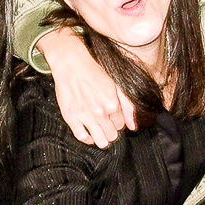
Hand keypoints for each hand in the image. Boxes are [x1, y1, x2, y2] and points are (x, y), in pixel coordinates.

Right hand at [39, 28, 133, 146]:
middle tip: (106, 126)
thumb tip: (133, 126)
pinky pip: (81, 136)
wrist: (71, 65)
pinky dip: (87, 139)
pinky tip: (90, 136)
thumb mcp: (115, 85)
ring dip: (102, 139)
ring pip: (100, 139)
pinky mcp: (71, 117)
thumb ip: (127, 106)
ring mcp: (85, 116)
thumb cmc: (94, 72)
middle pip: (111, 134)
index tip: (112, 119)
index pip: (120, 125)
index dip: (117, 123)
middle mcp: (100, 112)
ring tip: (101, 135)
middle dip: (111, 132)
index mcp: (113, 104)